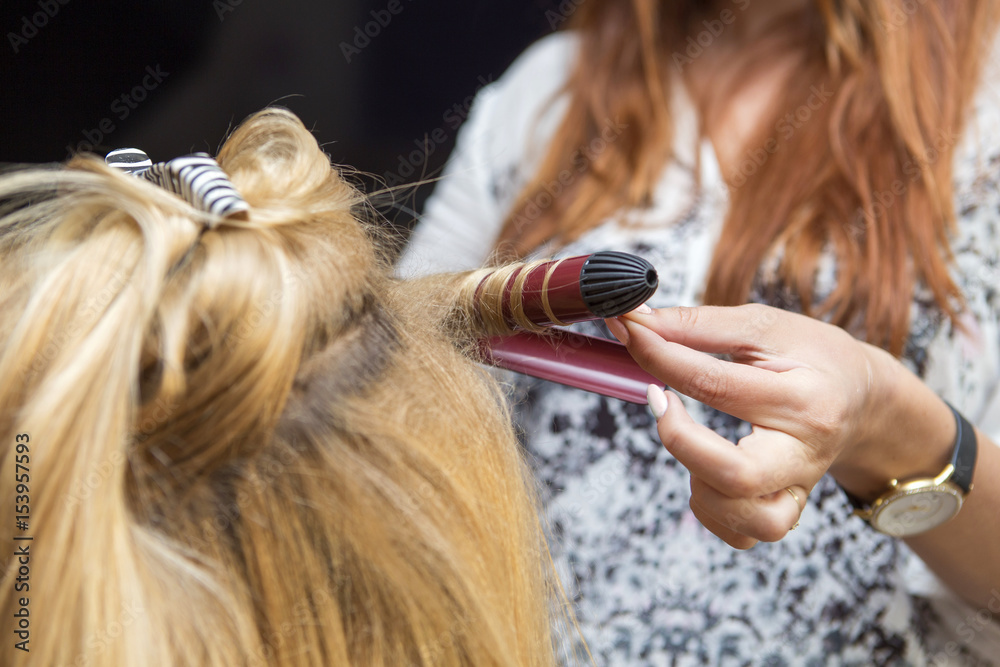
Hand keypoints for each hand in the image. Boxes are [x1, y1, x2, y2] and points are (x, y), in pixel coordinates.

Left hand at [605, 304, 953, 547]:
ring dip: (697, 481)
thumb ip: (698, 325)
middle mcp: (805, 453)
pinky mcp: (786, 513)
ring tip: (691, 440)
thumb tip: (638, 321)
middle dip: (679, 439)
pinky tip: (705, 470)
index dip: (660, 357)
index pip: (718, 385)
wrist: (861, 399)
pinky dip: (711, 508)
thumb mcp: (764, 326)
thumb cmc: (811, 357)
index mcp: (806, 398)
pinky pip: (741, 534)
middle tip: (658, 398)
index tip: (630, 332)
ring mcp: (797, 490)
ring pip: (743, 518)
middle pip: (737, 475)